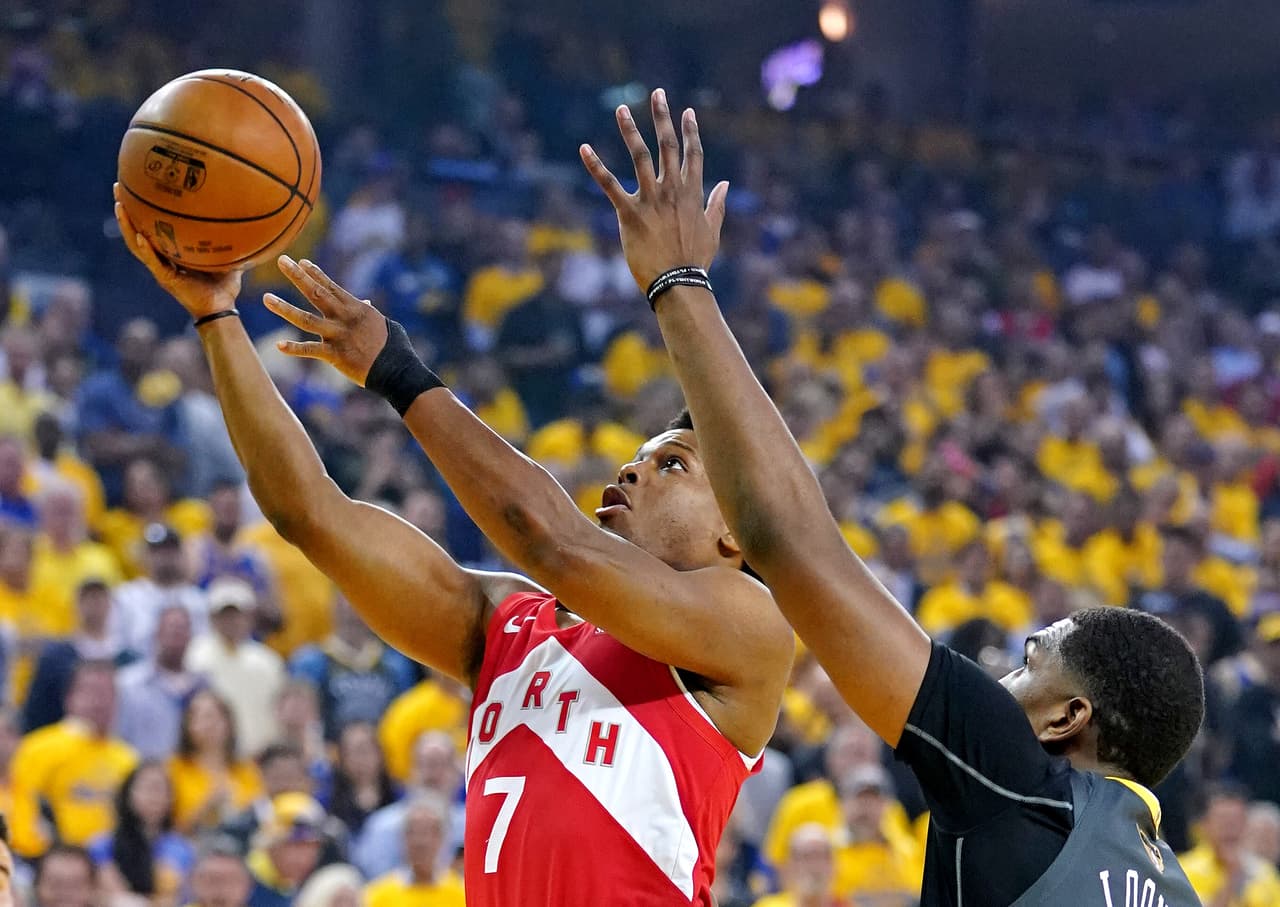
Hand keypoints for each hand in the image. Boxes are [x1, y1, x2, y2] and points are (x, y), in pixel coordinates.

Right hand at [112, 183, 241, 319]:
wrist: (222, 309)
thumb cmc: (224, 287)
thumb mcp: (227, 257)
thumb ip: (229, 240)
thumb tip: (242, 218)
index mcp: (172, 253)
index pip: (152, 228)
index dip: (142, 210)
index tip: (137, 186)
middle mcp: (162, 259)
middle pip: (137, 230)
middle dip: (126, 210)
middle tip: (117, 187)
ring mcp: (161, 269)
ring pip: (136, 245)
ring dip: (127, 226)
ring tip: (119, 206)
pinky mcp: (166, 279)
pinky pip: (153, 262)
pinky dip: (146, 249)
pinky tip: (138, 236)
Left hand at [264, 256, 389, 386]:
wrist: (397, 369)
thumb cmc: (393, 347)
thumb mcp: (381, 323)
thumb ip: (367, 311)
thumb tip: (364, 302)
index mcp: (356, 308)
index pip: (331, 286)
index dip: (314, 273)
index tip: (300, 262)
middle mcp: (344, 318)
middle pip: (316, 293)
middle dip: (297, 276)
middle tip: (281, 260)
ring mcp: (338, 335)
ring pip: (306, 319)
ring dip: (284, 308)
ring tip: (266, 298)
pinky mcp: (335, 355)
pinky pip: (311, 350)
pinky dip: (294, 349)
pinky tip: (278, 346)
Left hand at [580, 88, 728, 289]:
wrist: (678, 282)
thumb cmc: (696, 261)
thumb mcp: (713, 230)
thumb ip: (718, 204)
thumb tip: (725, 184)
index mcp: (692, 193)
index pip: (693, 154)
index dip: (690, 131)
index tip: (688, 112)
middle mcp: (672, 189)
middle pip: (667, 145)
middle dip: (663, 117)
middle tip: (657, 93)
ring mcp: (651, 199)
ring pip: (640, 156)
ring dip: (630, 130)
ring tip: (621, 109)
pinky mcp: (629, 212)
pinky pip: (609, 184)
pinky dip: (595, 166)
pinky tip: (584, 149)